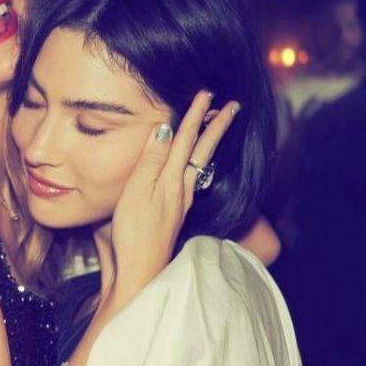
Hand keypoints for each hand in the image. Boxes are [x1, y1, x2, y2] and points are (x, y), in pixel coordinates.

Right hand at [110, 90, 239, 297]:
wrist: (138, 271)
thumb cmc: (134, 233)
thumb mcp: (137, 192)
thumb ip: (150, 160)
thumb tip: (164, 128)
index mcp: (172, 180)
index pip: (185, 139)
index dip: (196, 115)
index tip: (207, 93)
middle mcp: (181, 189)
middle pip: (202, 151)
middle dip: (216, 127)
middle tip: (231, 107)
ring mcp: (180, 203)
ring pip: (199, 165)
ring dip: (209, 144)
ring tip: (217, 129)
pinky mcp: (174, 215)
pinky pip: (192, 179)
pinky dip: (197, 163)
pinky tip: (194, 168)